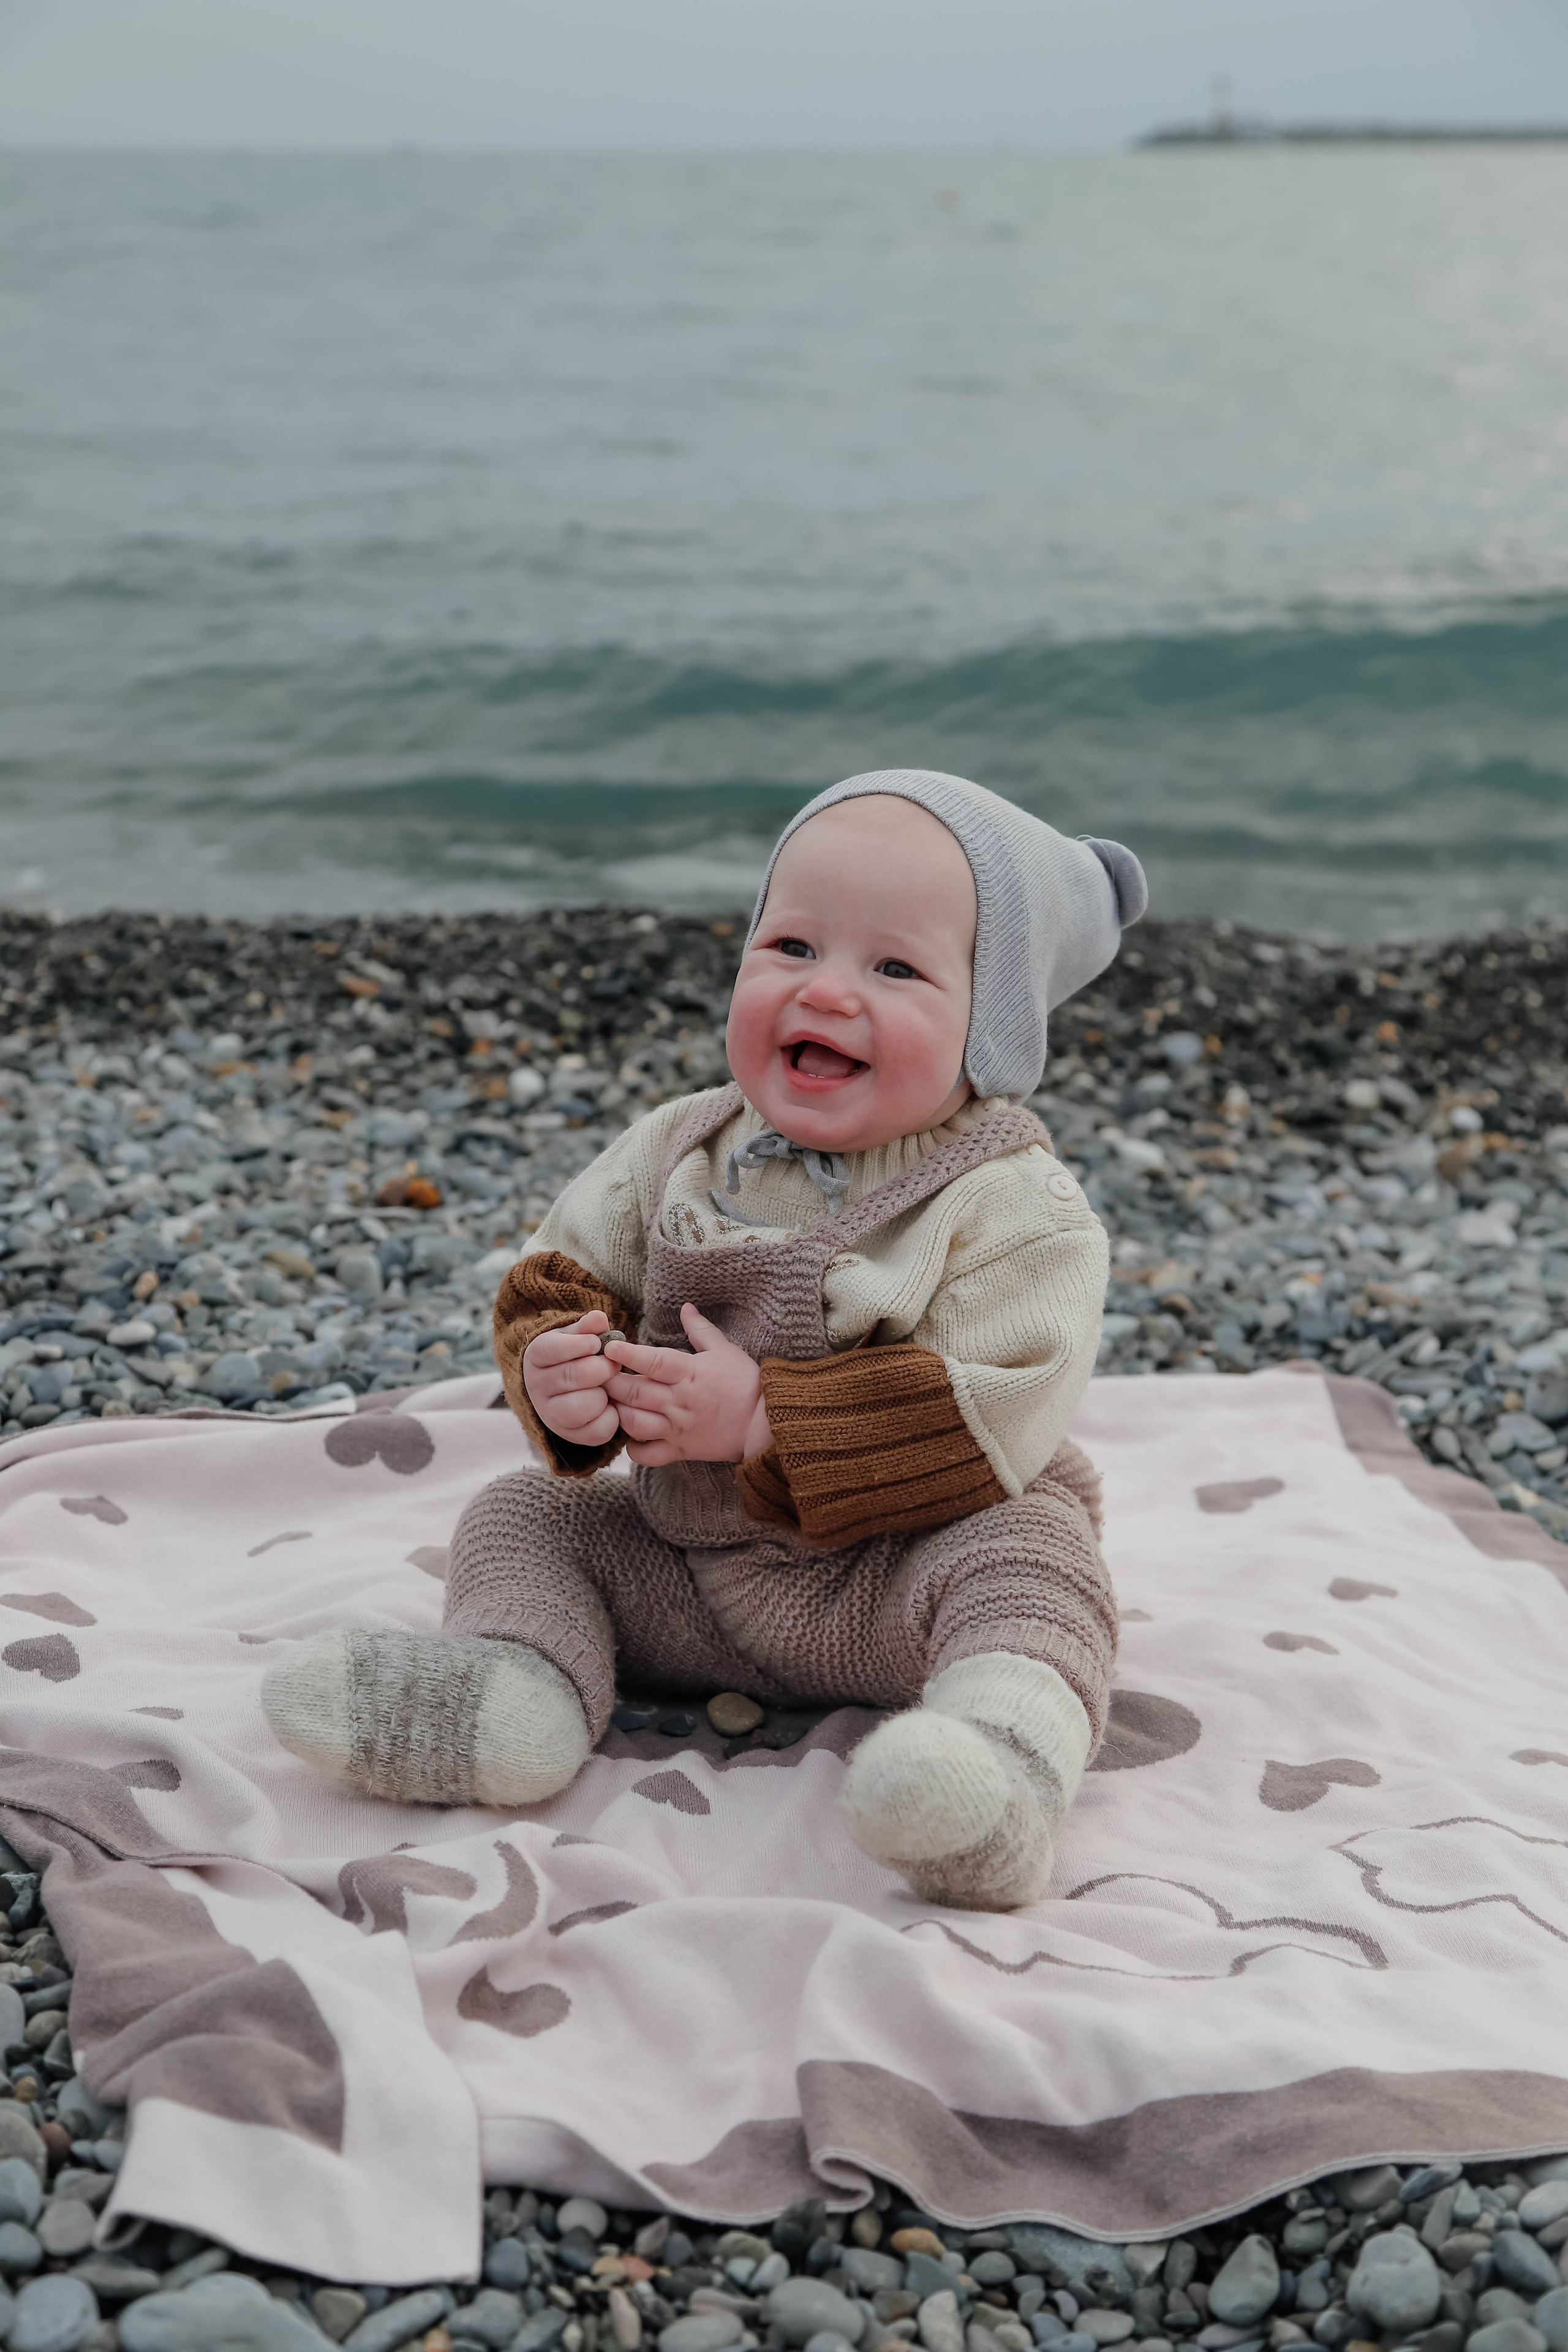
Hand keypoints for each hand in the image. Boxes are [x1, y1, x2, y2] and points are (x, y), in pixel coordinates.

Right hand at [522, 1311, 618, 1448]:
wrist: (564, 1390)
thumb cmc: (575, 1357)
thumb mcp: (577, 1337)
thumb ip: (588, 1328)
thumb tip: (598, 1318)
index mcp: (536, 1357)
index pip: (551, 1349)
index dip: (579, 1345)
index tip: (596, 1343)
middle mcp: (537, 1387)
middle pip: (572, 1376)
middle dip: (601, 1368)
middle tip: (613, 1365)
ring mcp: (550, 1414)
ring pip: (582, 1406)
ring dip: (603, 1394)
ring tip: (606, 1387)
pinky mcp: (570, 1435)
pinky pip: (597, 1429)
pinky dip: (611, 1417)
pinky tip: (608, 1405)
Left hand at [604, 1303, 773, 1466]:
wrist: (765, 1425)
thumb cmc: (746, 1384)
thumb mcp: (725, 1350)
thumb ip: (700, 1329)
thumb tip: (685, 1306)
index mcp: (690, 1373)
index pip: (653, 1361)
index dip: (629, 1354)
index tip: (610, 1347)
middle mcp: (679, 1401)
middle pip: (635, 1392)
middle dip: (611, 1383)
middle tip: (597, 1374)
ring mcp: (678, 1428)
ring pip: (635, 1423)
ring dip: (618, 1412)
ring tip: (610, 1401)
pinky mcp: (680, 1450)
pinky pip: (648, 1455)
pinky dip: (633, 1448)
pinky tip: (630, 1435)